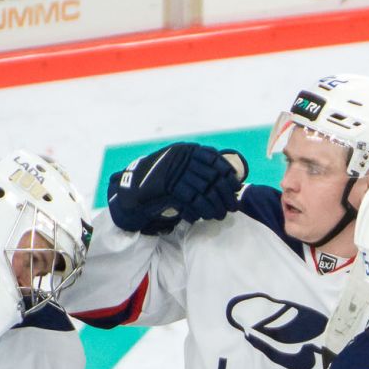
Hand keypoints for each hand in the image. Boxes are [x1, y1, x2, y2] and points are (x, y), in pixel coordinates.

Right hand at [106, 143, 246, 234]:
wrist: (132, 188)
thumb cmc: (160, 180)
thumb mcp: (180, 166)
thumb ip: (199, 168)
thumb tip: (229, 177)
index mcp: (186, 150)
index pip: (215, 159)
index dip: (229, 174)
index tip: (237, 187)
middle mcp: (182, 158)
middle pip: (213, 178)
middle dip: (225, 195)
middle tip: (232, 207)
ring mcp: (175, 172)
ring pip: (203, 192)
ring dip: (213, 207)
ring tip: (218, 215)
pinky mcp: (168, 188)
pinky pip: (190, 202)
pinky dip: (197, 211)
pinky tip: (199, 217)